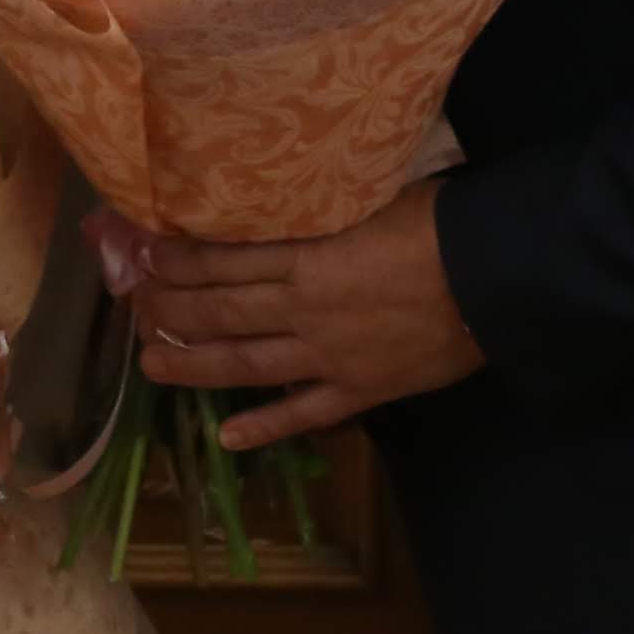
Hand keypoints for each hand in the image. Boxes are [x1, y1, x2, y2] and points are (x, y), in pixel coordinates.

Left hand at [131, 183, 484, 454]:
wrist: (498, 278)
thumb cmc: (440, 222)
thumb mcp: (372, 195)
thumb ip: (322, 207)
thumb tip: (283, 197)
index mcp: (308, 255)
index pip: (225, 258)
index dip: (179, 257)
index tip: (144, 252)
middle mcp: (305, 307)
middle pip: (223, 309)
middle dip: (171, 306)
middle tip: (135, 303)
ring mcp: (329, 356)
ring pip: (246, 363)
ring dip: (194, 364)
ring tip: (150, 362)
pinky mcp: (361, 390)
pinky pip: (304, 414)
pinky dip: (265, 428)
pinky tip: (227, 438)